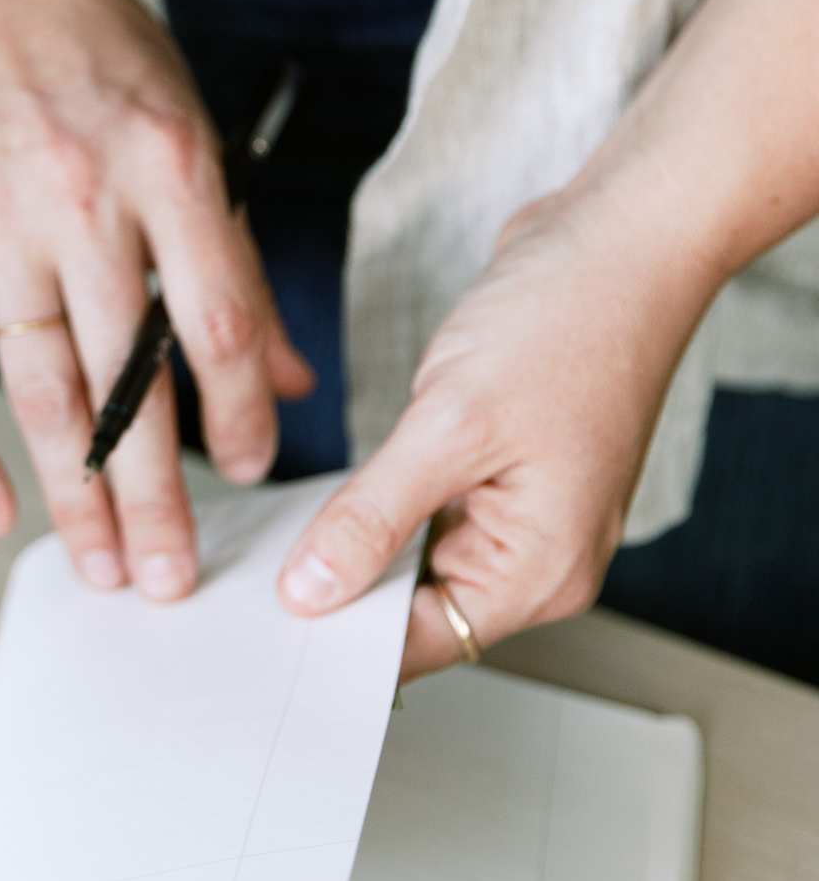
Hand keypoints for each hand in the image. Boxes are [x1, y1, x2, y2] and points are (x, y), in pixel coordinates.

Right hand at [0, 0, 312, 598]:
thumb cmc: (94, 50)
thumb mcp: (192, 129)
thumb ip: (236, 258)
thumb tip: (286, 376)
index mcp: (170, 165)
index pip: (216, 319)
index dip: (240, 410)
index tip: (253, 472)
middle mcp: (83, 200)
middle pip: (126, 380)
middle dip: (157, 493)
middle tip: (176, 576)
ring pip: (38, 390)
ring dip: (73, 493)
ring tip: (103, 567)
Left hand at [276, 181, 712, 675]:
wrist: (620, 238)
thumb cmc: (571, 320)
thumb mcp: (450, 425)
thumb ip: (375, 517)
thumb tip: (314, 590)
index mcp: (543, 570)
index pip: (423, 642)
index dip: (342, 639)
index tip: (267, 625)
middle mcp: (539, 554)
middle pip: (418, 609)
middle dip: (343, 590)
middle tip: (260, 575)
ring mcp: (521, 511)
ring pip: (414, 558)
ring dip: (358, 540)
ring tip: (286, 531)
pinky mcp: (500, 470)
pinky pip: (424, 510)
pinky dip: (380, 502)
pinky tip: (332, 490)